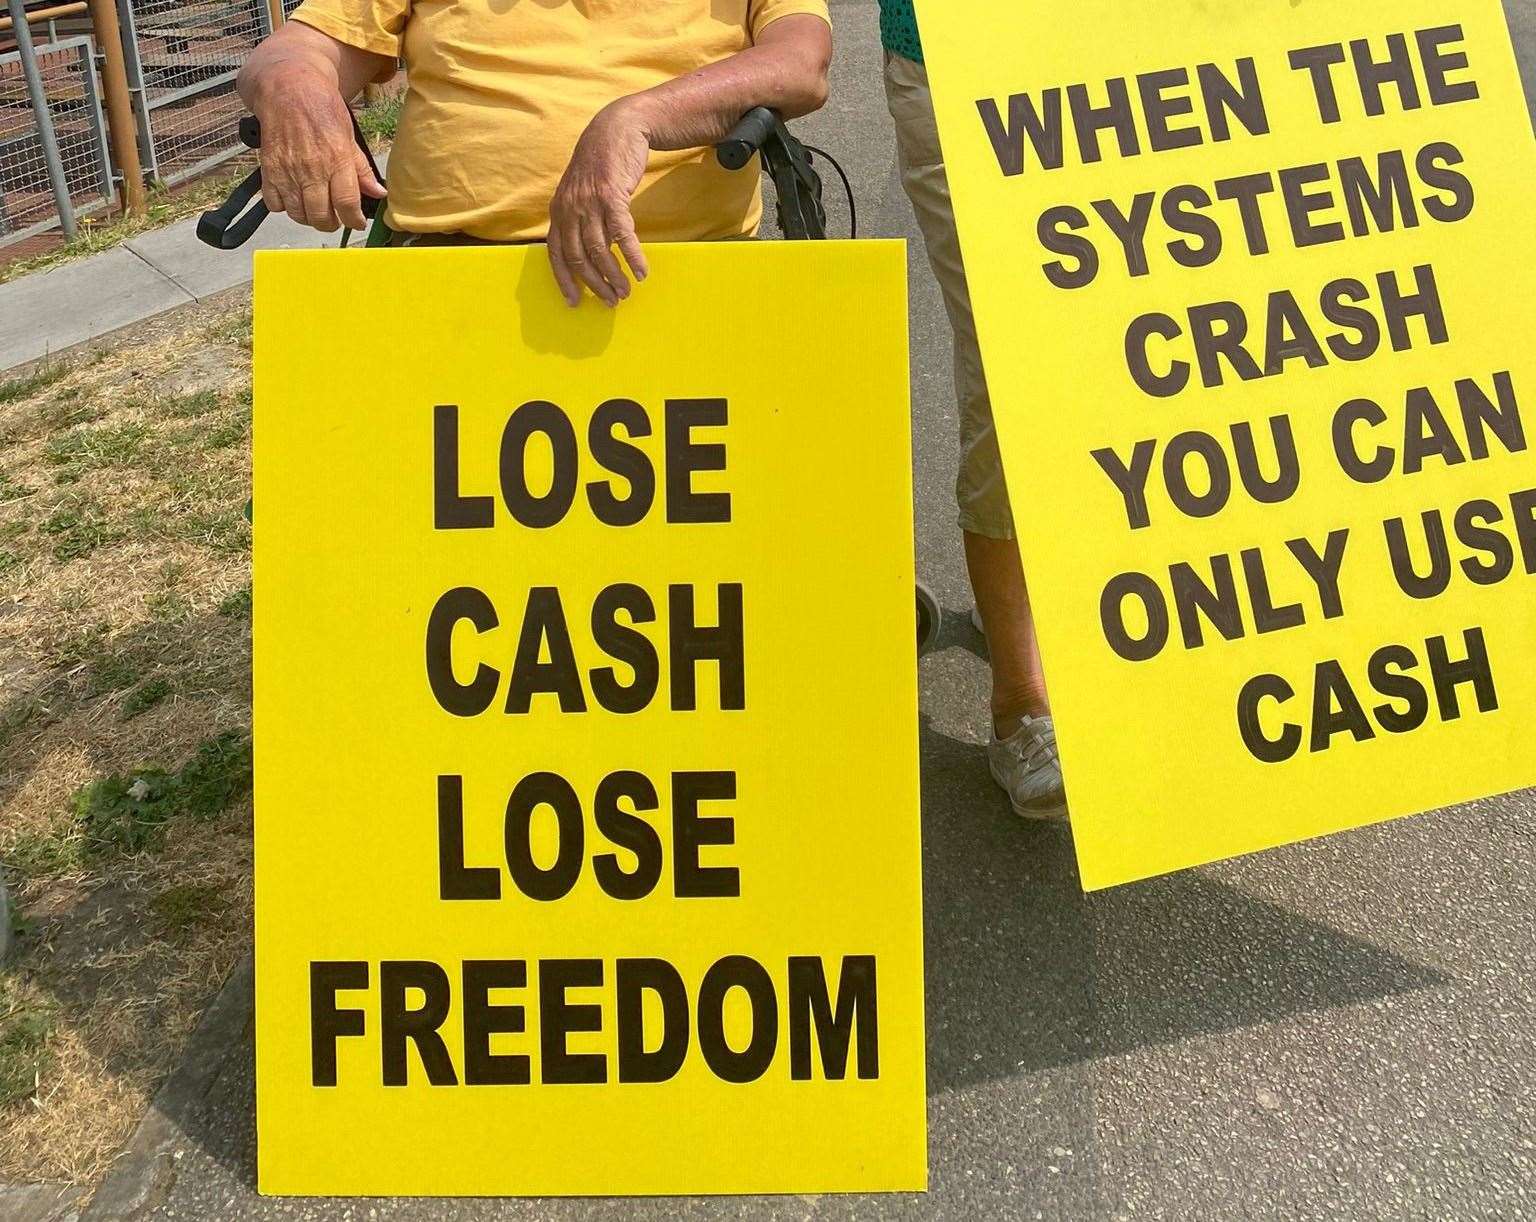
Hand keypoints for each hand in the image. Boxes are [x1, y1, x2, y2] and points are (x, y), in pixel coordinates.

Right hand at [255, 66, 385, 231]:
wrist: (287, 87)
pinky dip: (284, 207)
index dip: (354, 220)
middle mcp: (311, 169)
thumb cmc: (322, 108)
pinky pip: (275, 204)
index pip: (347, 205)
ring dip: (309, 218)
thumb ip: (361, 168)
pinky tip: (293, 197)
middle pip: (321, 217)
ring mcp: (288, 171)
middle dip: (331, 223)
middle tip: (335, 217)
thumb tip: (379, 193)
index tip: (356, 222)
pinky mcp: (268, 170)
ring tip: (315, 208)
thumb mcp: (349, 135)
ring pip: (298, 214)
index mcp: (336, 160)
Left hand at [548, 101, 651, 306]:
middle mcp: (569, 208)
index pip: (556, 254)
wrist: (617, 129)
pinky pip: (622, 235)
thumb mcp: (579, 192)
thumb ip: (578, 219)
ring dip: (614, 276)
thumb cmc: (601, 164)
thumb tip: (587, 253)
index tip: (575, 301)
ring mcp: (589, 202)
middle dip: (595, 284)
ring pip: (600, 250)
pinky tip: (642, 271)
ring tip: (626, 292)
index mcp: (558, 210)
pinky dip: (633, 256)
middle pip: (578, 257)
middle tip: (610, 301)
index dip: (565, 280)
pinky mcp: (612, 196)